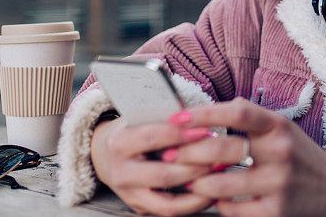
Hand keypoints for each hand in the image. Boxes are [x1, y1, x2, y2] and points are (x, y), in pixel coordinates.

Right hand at [90, 116, 215, 215]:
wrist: (106, 153)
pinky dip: (192, 203)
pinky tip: (208, 192)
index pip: (153, 138)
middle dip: (195, 166)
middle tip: (218, 157)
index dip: (181, 134)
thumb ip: (166, 117)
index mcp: (120, 143)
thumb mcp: (142, 117)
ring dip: (198, 190)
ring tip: (217, 176)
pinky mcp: (139, 207)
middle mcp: (121, 173)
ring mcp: (129, 195)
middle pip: (163, 174)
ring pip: (167, 202)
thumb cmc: (133, 130)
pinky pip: (169, 211)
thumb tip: (199, 117)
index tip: (204, 130)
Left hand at [168, 98, 325, 216]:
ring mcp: (278, 184)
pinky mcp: (276, 212)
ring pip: (220, 185)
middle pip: (222, 151)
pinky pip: (232, 210)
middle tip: (166, 155)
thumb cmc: (300, 155)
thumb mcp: (281, 128)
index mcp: (278, 127)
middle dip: (187, 153)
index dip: (204, 114)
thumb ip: (249, 118)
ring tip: (185, 179)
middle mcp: (280, 153)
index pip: (237, 113)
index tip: (177, 118)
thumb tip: (207, 111)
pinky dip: (217, 204)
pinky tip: (213, 198)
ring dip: (196, 183)